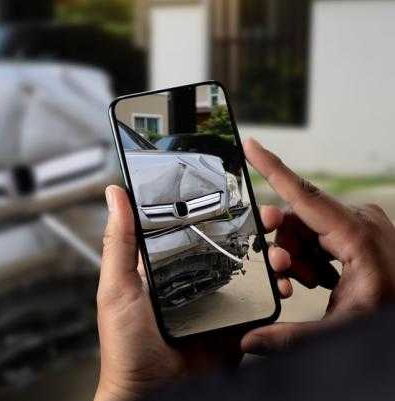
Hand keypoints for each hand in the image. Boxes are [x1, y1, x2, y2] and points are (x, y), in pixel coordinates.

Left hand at [94, 185, 289, 400]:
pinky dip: (276, 292)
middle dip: (255, 230)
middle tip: (272, 219)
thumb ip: (119, 242)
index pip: (195, 228)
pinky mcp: (234, 327)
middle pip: (229, 246)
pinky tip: (282, 284)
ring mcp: (216, 304)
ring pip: (251, 271)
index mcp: (165, 268)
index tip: (241, 195)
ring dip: (271, 257)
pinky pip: (260, 305)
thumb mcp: (117, 288)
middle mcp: (192, 281)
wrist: (151, 395)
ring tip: (280, 253)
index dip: (219, 210)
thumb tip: (115, 195)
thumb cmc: (125, 347)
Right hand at [241, 138, 394, 353]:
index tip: (251, 146)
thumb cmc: (391, 315)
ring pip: (306, 229)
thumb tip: (250, 342)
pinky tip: (316, 280)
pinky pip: (321, 236)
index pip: (302, 194)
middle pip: (298, 219)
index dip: (271, 168)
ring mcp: (362, 226)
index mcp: (356, 235)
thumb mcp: (341, 329)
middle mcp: (360, 221)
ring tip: (303, 284)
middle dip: (283, 248)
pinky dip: (311, 257)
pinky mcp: (361, 234)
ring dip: (295, 256)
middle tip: (282, 275)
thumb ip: (291, 337)